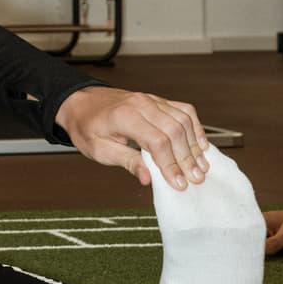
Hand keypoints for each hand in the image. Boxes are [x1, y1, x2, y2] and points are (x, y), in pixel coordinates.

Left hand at [53, 87, 210, 189]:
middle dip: (187, 157)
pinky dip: (195, 127)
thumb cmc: (87, 126)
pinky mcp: (157, 100)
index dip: (171, 164)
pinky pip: (183, 110)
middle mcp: (141, 104)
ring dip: (194, 144)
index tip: (179, 183)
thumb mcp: (99, 150)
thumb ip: (127, 161)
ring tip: (201, 166)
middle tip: (196, 178)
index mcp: (125, 117)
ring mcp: (151, 100)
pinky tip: (200, 144)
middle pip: (175, 130)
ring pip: (183, 120)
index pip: (157, 142)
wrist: (81, 104)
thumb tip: (148, 179)